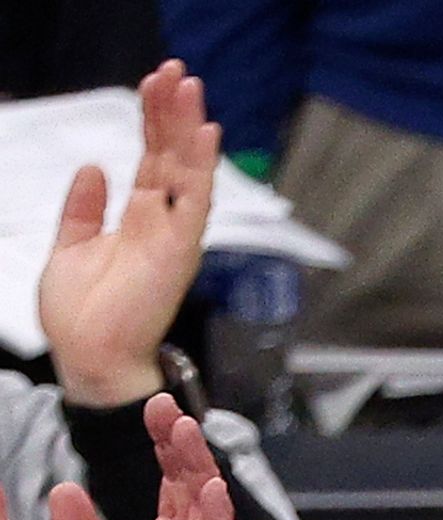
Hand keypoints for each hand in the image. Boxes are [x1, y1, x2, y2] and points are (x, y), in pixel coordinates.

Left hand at [38, 64, 219, 408]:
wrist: (90, 356)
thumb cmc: (83, 314)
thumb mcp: (70, 245)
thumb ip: (84, 208)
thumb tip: (93, 167)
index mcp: (139, 220)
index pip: (152, 160)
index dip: (153, 121)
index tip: (154, 84)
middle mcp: (163, 223)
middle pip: (172, 157)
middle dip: (173, 112)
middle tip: (176, 71)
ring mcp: (174, 236)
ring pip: (187, 171)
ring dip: (190, 128)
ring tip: (189, 86)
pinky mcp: (177, 251)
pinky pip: (194, 203)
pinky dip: (201, 168)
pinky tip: (204, 135)